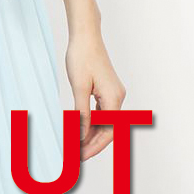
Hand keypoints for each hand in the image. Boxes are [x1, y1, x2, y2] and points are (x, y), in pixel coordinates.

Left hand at [65, 28, 125, 160]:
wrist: (85, 36)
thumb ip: (81, 113)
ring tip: (75, 147)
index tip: (81, 157)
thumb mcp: (79, 88)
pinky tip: (79, 131)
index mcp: (113, 98)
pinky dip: (91, 123)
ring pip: (105, 122)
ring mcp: (113, 93)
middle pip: (109, 129)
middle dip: (93, 144)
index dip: (95, 146)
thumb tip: (80, 135)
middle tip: (76, 157)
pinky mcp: (106, 90)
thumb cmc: (81, 58)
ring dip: (91, 135)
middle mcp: (117, 97)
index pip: (109, 131)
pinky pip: (101, 113)